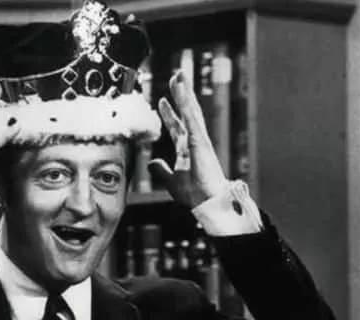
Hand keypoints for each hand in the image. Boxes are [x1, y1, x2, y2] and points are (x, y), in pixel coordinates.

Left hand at [148, 71, 228, 207]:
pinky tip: (182, 91)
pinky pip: (192, 118)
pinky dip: (186, 104)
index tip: (162, 101)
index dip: (169, 114)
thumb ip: (161, 170)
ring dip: (184, 93)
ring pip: (190, 111)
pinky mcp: (200, 140)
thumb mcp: (171, 180)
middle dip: (180, 95)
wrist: (207, 203)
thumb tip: (153, 162)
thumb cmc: (194, 195)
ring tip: (179, 75)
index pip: (177, 127)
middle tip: (176, 77)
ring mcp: (198, 140)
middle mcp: (194, 141)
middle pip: (186, 113)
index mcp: (187, 150)